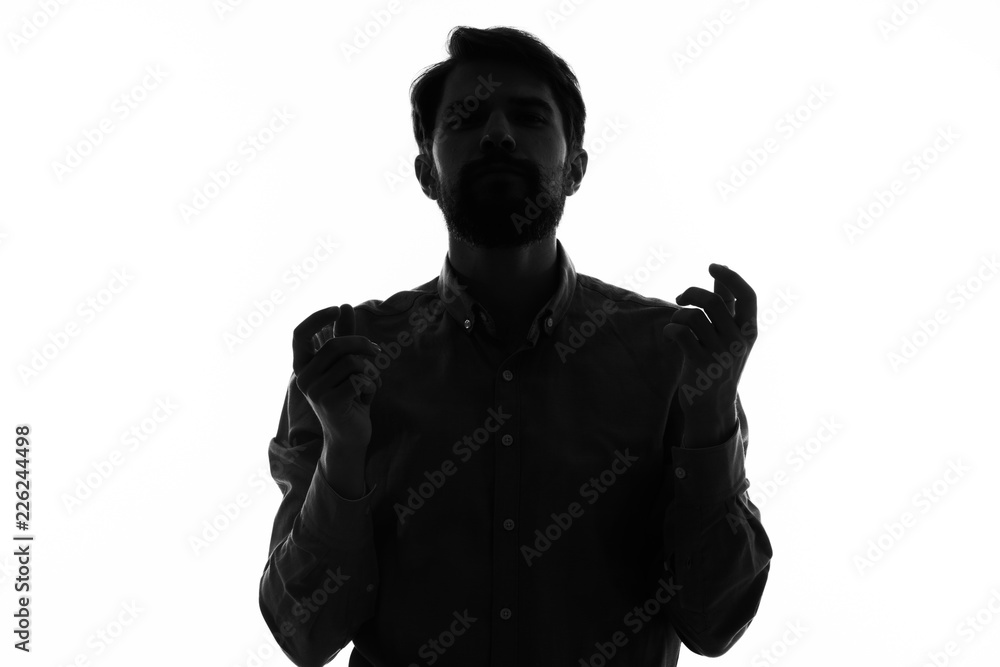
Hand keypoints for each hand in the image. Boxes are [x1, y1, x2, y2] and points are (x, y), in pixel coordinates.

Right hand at [292, 303, 381, 455]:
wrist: (351, 435)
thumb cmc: (349, 396)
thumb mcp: (346, 364)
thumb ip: (344, 336)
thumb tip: (344, 305)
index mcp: (303, 366)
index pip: (299, 334)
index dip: (318, 318)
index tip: (338, 309)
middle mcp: (304, 377)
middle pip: (335, 345)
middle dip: (362, 344)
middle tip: (377, 352)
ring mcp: (315, 391)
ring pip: (351, 362)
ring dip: (370, 370)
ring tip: (370, 383)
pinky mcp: (331, 402)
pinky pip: (359, 379)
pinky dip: (371, 385)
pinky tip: (368, 396)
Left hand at [662, 264, 756, 445]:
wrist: (711, 405)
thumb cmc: (718, 363)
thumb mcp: (728, 336)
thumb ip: (726, 306)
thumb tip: (721, 275)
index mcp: (749, 331)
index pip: (747, 296)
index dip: (731, 277)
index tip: (713, 266)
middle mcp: (738, 341)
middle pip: (712, 302)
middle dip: (691, 294)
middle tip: (680, 298)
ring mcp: (720, 354)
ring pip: (693, 316)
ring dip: (678, 316)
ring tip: (676, 325)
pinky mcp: (700, 364)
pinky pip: (679, 333)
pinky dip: (669, 330)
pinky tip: (669, 338)